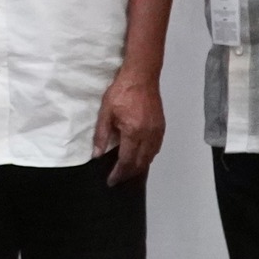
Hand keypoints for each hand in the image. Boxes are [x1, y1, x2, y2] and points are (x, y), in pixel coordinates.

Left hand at [92, 68, 164, 184]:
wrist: (141, 77)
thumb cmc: (121, 92)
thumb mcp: (106, 112)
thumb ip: (102, 135)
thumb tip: (97, 154)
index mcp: (133, 133)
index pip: (126, 161)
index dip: (118, 173)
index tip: (111, 181)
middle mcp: (148, 136)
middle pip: (140, 163)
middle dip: (129, 174)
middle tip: (118, 179)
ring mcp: (157, 132)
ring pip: (150, 158)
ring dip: (139, 167)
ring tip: (128, 172)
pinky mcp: (161, 127)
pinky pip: (156, 148)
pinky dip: (148, 157)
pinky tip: (141, 157)